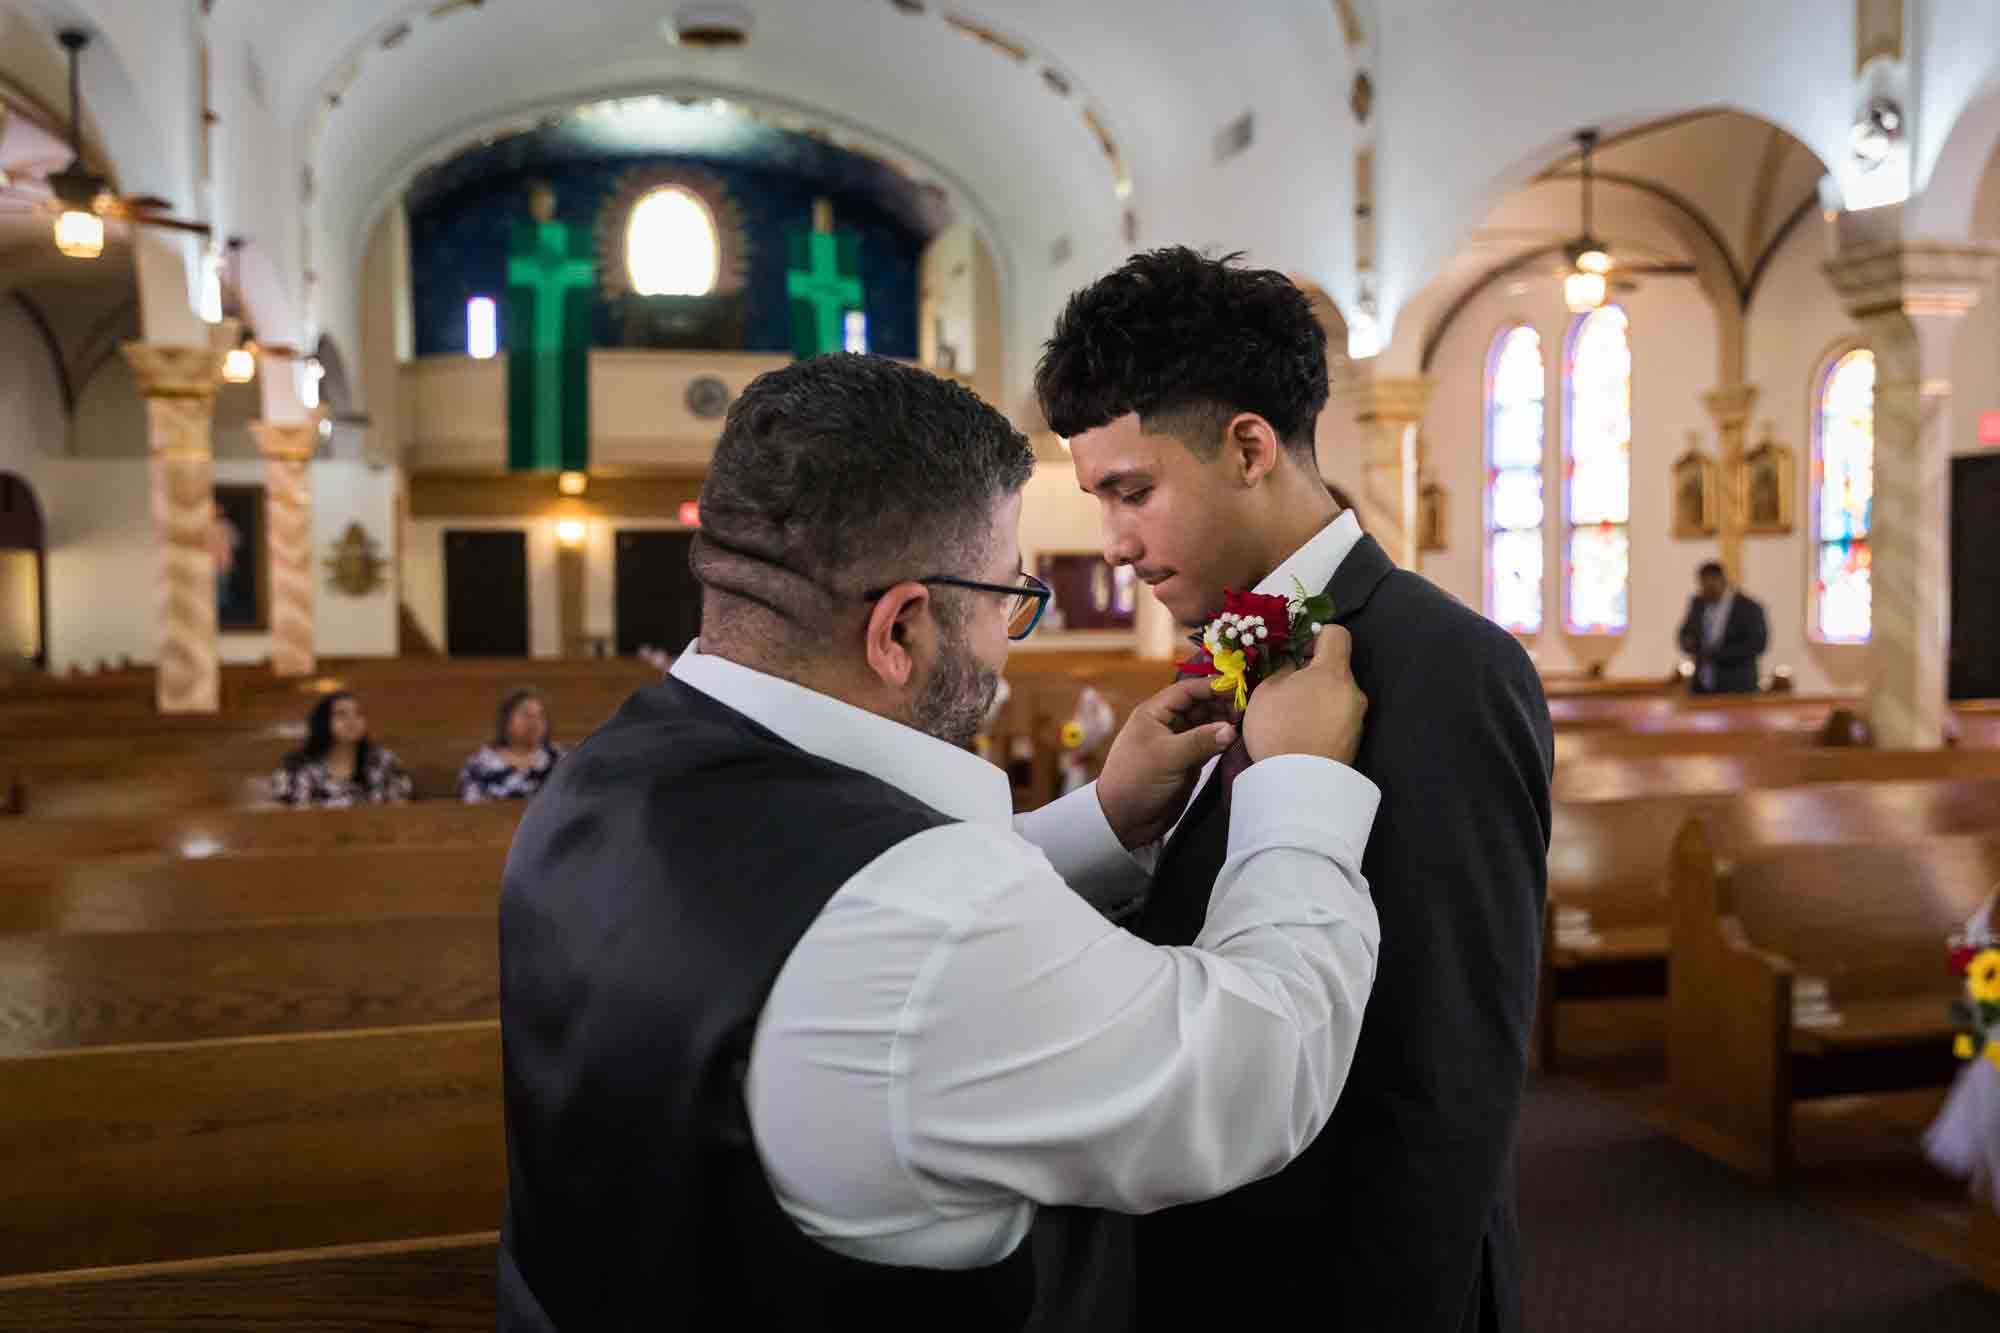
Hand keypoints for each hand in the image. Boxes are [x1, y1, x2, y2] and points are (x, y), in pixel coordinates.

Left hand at [1095, 676, 1237, 849]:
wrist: (1124, 819)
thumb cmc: (1138, 780)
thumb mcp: (1168, 757)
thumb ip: (1201, 741)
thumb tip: (1232, 729)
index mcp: (1154, 713)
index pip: (1186, 690)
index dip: (1211, 687)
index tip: (1237, 688)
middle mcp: (1167, 723)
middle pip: (1199, 705)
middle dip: (1221, 704)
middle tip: (1246, 710)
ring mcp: (1178, 742)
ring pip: (1206, 724)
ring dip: (1224, 722)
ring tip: (1246, 724)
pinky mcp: (1188, 761)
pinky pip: (1209, 744)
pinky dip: (1222, 741)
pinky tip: (1238, 740)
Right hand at [1243, 624, 1366, 765]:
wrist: (1298, 784)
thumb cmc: (1279, 729)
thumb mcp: (1267, 690)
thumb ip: (1283, 669)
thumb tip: (1295, 664)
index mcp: (1333, 671)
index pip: (1336, 634)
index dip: (1315, 636)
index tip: (1296, 654)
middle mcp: (1353, 691)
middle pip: (1335, 670)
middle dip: (1312, 675)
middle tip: (1286, 692)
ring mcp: (1357, 718)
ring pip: (1336, 696)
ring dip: (1317, 700)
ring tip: (1292, 719)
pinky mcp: (1355, 741)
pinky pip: (1337, 719)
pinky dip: (1322, 721)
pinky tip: (1302, 737)